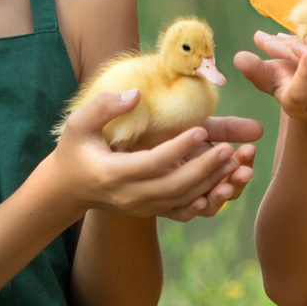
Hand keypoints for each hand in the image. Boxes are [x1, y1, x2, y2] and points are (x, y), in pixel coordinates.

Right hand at [45, 91, 253, 218]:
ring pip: (183, 201)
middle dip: (205, 170)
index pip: (151, 163)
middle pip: (174, 188)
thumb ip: (103, 107)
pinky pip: (183, 210)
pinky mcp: (151, 211)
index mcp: (112, 174)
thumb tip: (136, 94)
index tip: (201, 130)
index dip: (178, 149)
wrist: (69, 188)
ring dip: (213, 184)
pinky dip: (206, 200)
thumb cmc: (75, 149)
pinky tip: (226, 186)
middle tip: (231, 149)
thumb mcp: (78, 124)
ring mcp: (141, 208)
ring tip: (237, 164)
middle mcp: (129, 197)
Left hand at [165, 113, 260, 219]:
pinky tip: (200, 200)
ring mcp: (177, 196)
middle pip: (224, 194)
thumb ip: (226, 128)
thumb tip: (260, 130)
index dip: (244, 165)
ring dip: (218, 196)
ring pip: (205, 206)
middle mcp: (196, 187)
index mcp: (208, 170)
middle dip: (236, 182)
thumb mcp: (196, 126)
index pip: (234, 177)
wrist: (120, 136)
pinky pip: (179, 213)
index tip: (250, 150)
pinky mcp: (155, 203)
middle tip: (244, 170)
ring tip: (225, 186)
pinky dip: (192, 208)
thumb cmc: (160, 127)